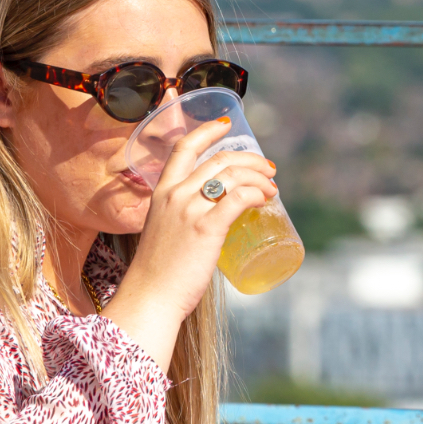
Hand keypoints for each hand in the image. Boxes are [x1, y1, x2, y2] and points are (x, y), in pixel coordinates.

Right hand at [103, 118, 275, 368]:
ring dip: (259, 177)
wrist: (150, 297)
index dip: (207, 132)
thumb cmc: (159, 272)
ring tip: (272, 188)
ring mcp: (189, 210)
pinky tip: (265, 199)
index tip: (227, 126)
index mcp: (161, 192)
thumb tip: (213, 220)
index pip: (183, 147)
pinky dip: (256, 193)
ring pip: (233, 176)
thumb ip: (183, 219)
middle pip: (219, 160)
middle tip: (269, 170)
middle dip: (250, 159)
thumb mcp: (165, 231)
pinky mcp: (206, 229)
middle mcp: (174, 195)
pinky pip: (238, 198)